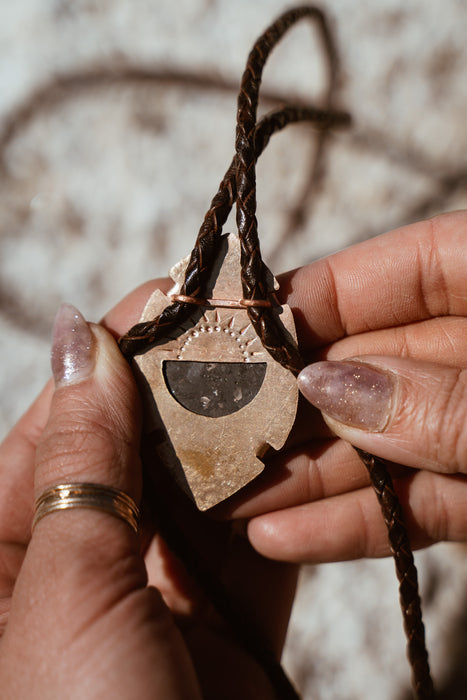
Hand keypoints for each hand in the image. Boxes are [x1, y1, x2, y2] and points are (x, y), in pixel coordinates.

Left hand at [0, 303, 296, 698]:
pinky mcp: (227, 627)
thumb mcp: (66, 589)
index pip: (62, 428)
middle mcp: (84, 565)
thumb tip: (81, 339)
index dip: (113, 359)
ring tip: (284, 370)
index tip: (169, 299)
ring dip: (243, 438)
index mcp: (10, 555)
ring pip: (203, 494)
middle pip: (139, 452)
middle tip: (241, 327)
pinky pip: (256, 547)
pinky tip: (304, 446)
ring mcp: (158, 595)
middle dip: (188, 391)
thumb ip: (85, 462)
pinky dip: (282, 501)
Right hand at [226, 211, 466, 563]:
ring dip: (303, 475)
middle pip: (374, 366)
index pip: (406, 269)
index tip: (241, 324)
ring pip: (382, 445)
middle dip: (291, 400)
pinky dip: (355, 522)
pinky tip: (280, 537)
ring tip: (226, 495)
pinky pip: (415, 506)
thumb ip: (444, 400)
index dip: (319, 294)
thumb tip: (326, 387)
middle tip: (209, 423)